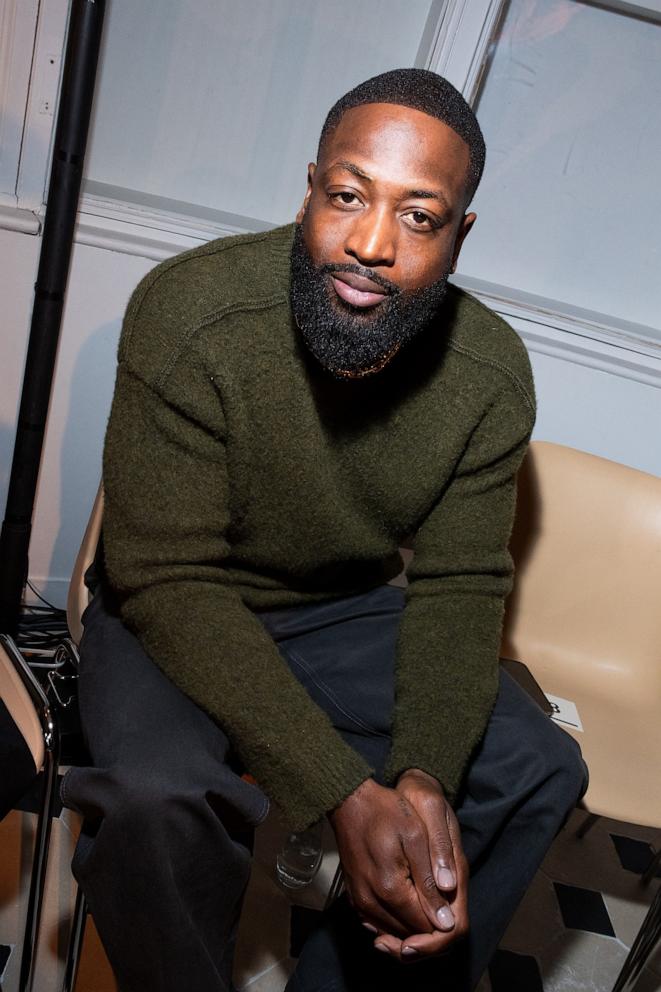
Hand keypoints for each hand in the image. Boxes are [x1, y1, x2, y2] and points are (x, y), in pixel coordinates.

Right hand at [328, 777, 455, 952]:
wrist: (350, 801)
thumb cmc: (386, 813)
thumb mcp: (416, 837)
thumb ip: (430, 880)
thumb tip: (446, 921)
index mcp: (390, 889)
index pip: (425, 927)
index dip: (443, 922)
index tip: (450, 901)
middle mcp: (370, 903)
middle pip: (409, 933)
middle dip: (429, 925)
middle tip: (440, 898)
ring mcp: (359, 902)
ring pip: (393, 930)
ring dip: (412, 923)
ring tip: (426, 897)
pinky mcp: (354, 897)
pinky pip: (377, 922)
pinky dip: (394, 919)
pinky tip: (406, 901)